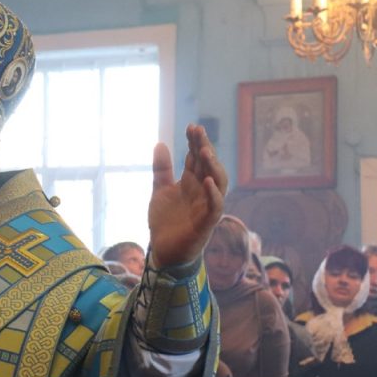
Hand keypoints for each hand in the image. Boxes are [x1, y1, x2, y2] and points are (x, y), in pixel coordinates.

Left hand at [148, 124, 227, 267]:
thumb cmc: (166, 222)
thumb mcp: (160, 191)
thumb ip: (162, 169)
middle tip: (198, 131)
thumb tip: (160, 143)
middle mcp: (202, 192)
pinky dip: (213, 194)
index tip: (192, 126)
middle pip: (208, 166)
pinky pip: (215, 207)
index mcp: (191, 184)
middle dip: (204, 147)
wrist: (163, 251)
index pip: (196, 159)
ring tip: (204, 151)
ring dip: (212, 167)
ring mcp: (206, 207)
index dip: (195, 143)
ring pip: (217, 183)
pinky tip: (207, 180)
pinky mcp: (206, 223)